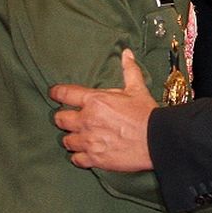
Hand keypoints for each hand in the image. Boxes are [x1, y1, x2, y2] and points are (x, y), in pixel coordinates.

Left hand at [51, 48, 155, 170]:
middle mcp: (87, 121)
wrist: (157, 140)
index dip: (56, 93)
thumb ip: (129, 71)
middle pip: (60, 119)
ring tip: (80, 137)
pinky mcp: (93, 158)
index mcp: (95, 101)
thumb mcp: (138, 90)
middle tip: (72, 118)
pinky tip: (86, 153)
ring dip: (72, 138)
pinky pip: (75, 159)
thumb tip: (126, 53)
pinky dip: (79, 156)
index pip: (64, 94)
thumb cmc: (147, 114)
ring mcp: (88, 141)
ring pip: (66, 140)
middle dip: (64, 118)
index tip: (54, 93)